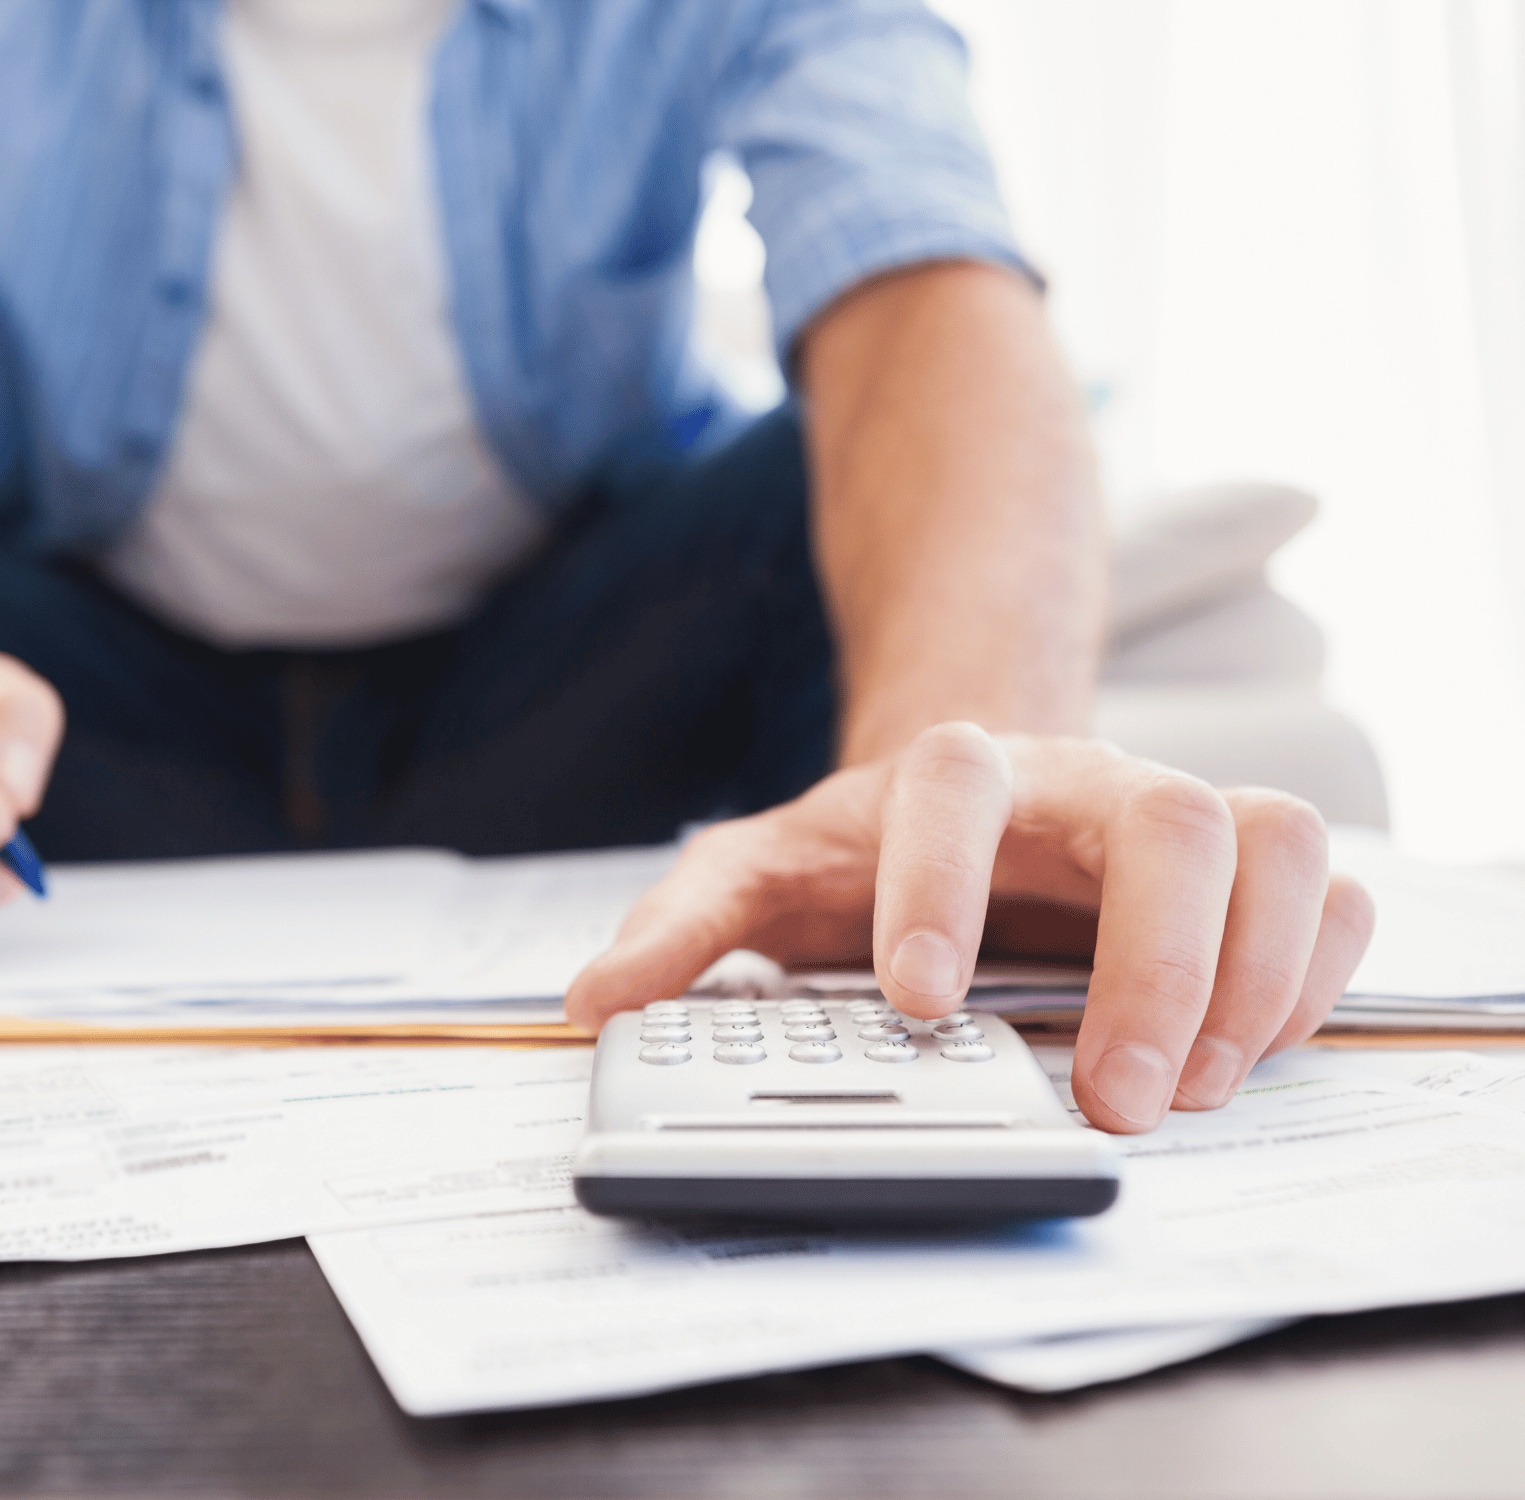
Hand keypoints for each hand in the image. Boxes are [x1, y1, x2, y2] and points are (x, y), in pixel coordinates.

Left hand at [565, 723, 1375, 1133]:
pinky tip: (1255, 1049)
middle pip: (1159, 820)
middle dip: (1149, 964)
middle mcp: (1081, 778)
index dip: (942, 886)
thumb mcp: (759, 874)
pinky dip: (1313, 970)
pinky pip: (1325, 889)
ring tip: (1191, 1090)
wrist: (972, 792)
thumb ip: (683, 927)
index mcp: (949, 775)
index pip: (953, 793)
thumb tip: (593, 998)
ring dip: (1247, 972)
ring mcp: (1179, 810)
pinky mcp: (1249, 864)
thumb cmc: (865, 848)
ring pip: (1268, 839)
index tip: (920, 1000)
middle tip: (1112, 1098)